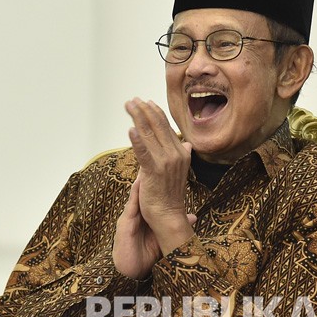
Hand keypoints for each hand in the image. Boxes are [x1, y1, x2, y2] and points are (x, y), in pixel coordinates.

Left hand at [112, 98, 195, 278]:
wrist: (169, 216)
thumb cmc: (169, 195)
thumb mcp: (177, 171)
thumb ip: (180, 155)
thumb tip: (187, 145)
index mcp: (181, 152)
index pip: (166, 127)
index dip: (154, 113)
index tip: (144, 102)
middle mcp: (176, 154)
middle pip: (158, 126)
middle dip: (144, 110)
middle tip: (132, 100)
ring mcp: (166, 162)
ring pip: (150, 134)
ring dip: (138, 118)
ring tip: (129, 106)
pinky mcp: (154, 172)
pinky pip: (144, 152)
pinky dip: (137, 140)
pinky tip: (130, 129)